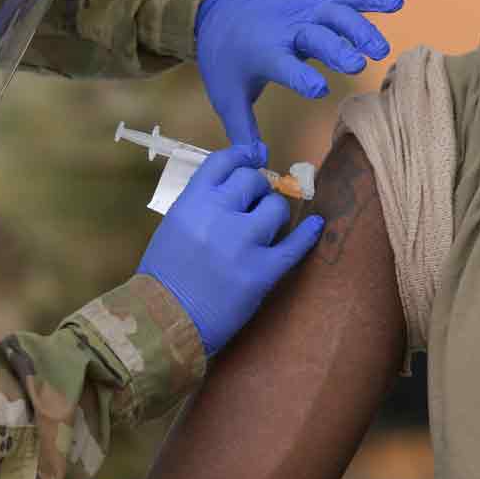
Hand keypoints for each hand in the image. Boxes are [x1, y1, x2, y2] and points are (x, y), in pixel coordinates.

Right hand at [137, 142, 324, 354]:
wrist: (163, 322)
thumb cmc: (163, 276)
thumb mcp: (174, 227)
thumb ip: (202, 204)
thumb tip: (235, 186)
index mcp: (191, 203)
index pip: (223, 162)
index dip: (242, 156)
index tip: (253, 158)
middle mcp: (218, 215)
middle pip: (253, 181)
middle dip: (257, 189)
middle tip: (254, 203)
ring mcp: (242, 243)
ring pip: (276, 208)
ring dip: (274, 214)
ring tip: (266, 227)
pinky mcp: (261, 272)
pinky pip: (294, 246)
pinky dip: (308, 234)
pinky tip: (316, 226)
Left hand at [194, 0, 402, 149]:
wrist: (222, 6)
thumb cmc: (226, 57)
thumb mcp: (226, 95)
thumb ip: (242, 131)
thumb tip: (258, 162)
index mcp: (264, 53)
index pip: (284, 65)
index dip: (300, 76)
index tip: (319, 89)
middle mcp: (287, 30)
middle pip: (315, 35)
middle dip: (336, 48)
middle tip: (357, 65)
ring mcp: (304, 12)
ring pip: (335, 13)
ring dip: (359, 28)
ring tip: (380, 50)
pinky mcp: (317, 2)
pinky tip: (398, 4)